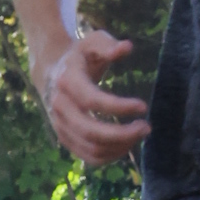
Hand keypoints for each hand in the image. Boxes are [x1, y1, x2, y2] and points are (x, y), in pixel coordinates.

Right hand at [37, 29, 149, 164]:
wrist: (53, 73)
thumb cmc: (81, 56)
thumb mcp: (93, 42)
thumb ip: (108, 45)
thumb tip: (127, 48)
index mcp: (67, 81)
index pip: (92, 100)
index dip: (119, 107)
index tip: (143, 106)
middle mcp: (60, 106)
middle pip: (90, 131)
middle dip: (122, 134)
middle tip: (146, 127)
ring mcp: (60, 125)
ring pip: (91, 148)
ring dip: (120, 146)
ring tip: (140, 134)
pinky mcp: (66, 139)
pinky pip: (89, 157)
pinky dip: (111, 156)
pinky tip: (127, 144)